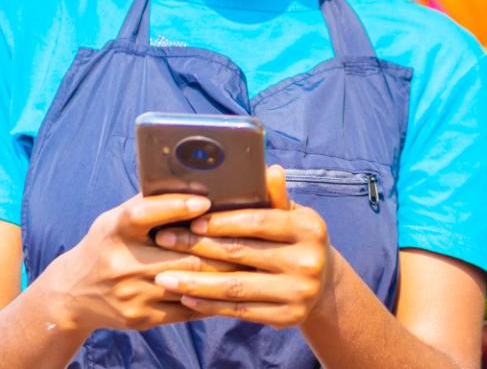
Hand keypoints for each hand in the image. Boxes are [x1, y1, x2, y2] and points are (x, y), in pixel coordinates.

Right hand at [32, 193, 236, 332]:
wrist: (74, 294)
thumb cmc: (107, 245)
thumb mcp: (116, 219)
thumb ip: (150, 203)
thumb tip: (195, 181)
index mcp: (115, 230)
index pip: (144, 214)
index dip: (175, 206)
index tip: (205, 201)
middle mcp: (122, 263)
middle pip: (181, 257)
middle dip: (218, 247)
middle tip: (249, 236)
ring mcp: (133, 294)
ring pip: (190, 285)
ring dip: (223, 274)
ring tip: (250, 261)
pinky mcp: (143, 318)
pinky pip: (187, 308)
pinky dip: (211, 297)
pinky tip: (231, 287)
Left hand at [152, 166, 337, 327]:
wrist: (322, 286)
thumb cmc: (294, 240)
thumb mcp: (291, 216)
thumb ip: (274, 198)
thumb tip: (268, 169)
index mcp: (309, 228)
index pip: (258, 222)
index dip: (222, 222)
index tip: (190, 221)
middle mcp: (309, 261)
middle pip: (242, 253)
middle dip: (197, 247)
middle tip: (164, 241)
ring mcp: (300, 292)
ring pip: (236, 287)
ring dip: (195, 282)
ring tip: (164, 278)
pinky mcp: (289, 317)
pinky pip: (241, 310)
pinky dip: (210, 305)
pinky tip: (186, 297)